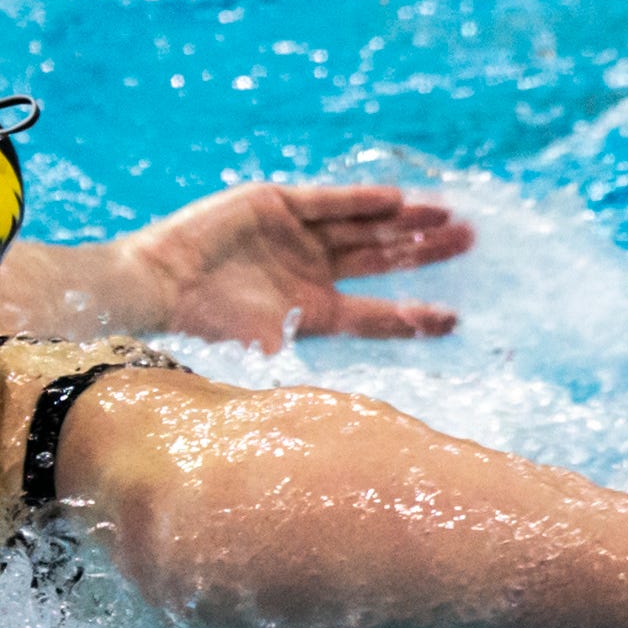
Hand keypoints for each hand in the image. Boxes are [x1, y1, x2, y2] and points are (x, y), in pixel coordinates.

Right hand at [120, 183, 473, 349]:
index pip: (376, 314)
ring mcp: (294, 236)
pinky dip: (361, 201)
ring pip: (363, 227)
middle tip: (470, 240)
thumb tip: (348, 426)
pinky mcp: (274, 204)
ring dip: (404, 221)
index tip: (456, 318)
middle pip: (381, 260)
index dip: (415, 316)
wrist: (158, 286)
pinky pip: (328, 201)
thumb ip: (304, 378)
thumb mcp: (264, 357)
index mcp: (312, 312)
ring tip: (448, 215)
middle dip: (424, 251)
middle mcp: (310, 272)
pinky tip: (397, 200)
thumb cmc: (205, 328)